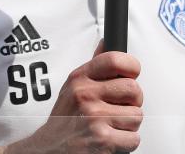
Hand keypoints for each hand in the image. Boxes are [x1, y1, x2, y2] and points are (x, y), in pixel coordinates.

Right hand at [0, 42, 142, 152]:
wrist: (48, 150)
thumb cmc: (64, 119)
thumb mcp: (72, 87)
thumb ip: (93, 66)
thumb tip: (106, 42)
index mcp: (79, 79)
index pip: (115, 59)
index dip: (131, 66)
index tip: (132, 74)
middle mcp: (86, 96)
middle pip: (134, 89)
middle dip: (133, 101)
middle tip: (120, 108)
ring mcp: (94, 118)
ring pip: (137, 115)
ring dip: (128, 125)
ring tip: (111, 126)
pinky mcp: (103, 141)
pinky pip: (134, 138)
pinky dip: (126, 143)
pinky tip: (111, 140)